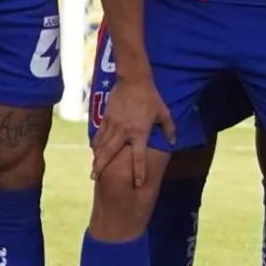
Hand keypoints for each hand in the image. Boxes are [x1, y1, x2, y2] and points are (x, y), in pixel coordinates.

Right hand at [91, 71, 175, 187]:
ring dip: (97, 158)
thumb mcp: (163, 112)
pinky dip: (96, 144)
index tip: (137, 184)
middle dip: (101, 167)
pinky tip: (94, 151)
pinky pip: (99, 134)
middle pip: (110, 154)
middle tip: (94, 178)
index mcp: (140, 133)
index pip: (138, 157)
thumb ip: (169, 128)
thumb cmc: (151, 97)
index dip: (138, 171)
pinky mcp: (105, 118)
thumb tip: (173, 142)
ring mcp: (113, 125)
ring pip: (102, 145)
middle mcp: (124, 132)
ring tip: (93, 169)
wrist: (133, 81)